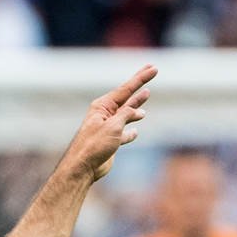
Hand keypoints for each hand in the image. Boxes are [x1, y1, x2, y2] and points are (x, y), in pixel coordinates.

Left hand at [63, 65, 156, 183]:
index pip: (126, 89)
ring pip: (126, 114)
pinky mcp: (109, 142)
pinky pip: (123, 134)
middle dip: (140, 85)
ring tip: (146, 96)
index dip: (141, 78)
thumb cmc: (94, 145)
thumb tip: (137, 111)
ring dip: (136, 106)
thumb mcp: (113, 126)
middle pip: (127, 97)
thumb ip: (126, 115)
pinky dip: (130, 133)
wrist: (83, 167)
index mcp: (103, 106)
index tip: (154, 68)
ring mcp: (107, 128)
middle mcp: (105, 114)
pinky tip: (135, 132)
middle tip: (152, 71)